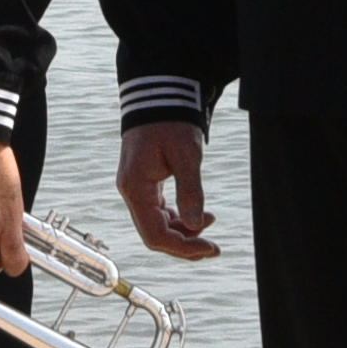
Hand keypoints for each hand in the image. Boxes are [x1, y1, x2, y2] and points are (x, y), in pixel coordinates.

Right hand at [116, 116, 217, 262]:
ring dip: (184, 233)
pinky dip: (179, 220)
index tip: (210, 248)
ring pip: (157, 226)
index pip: (155, 235)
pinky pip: (160, 213)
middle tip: (215, 248)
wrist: (159, 98)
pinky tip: (199, 215)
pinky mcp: (146, 185)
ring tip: (211, 223)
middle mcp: (131, 193)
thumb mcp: (186, 155)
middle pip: (155, 235)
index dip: (183, 248)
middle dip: (185, 245)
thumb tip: (197, 225)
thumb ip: (191, 191)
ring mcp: (137, 189)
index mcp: (136, 188)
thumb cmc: (171, 123)